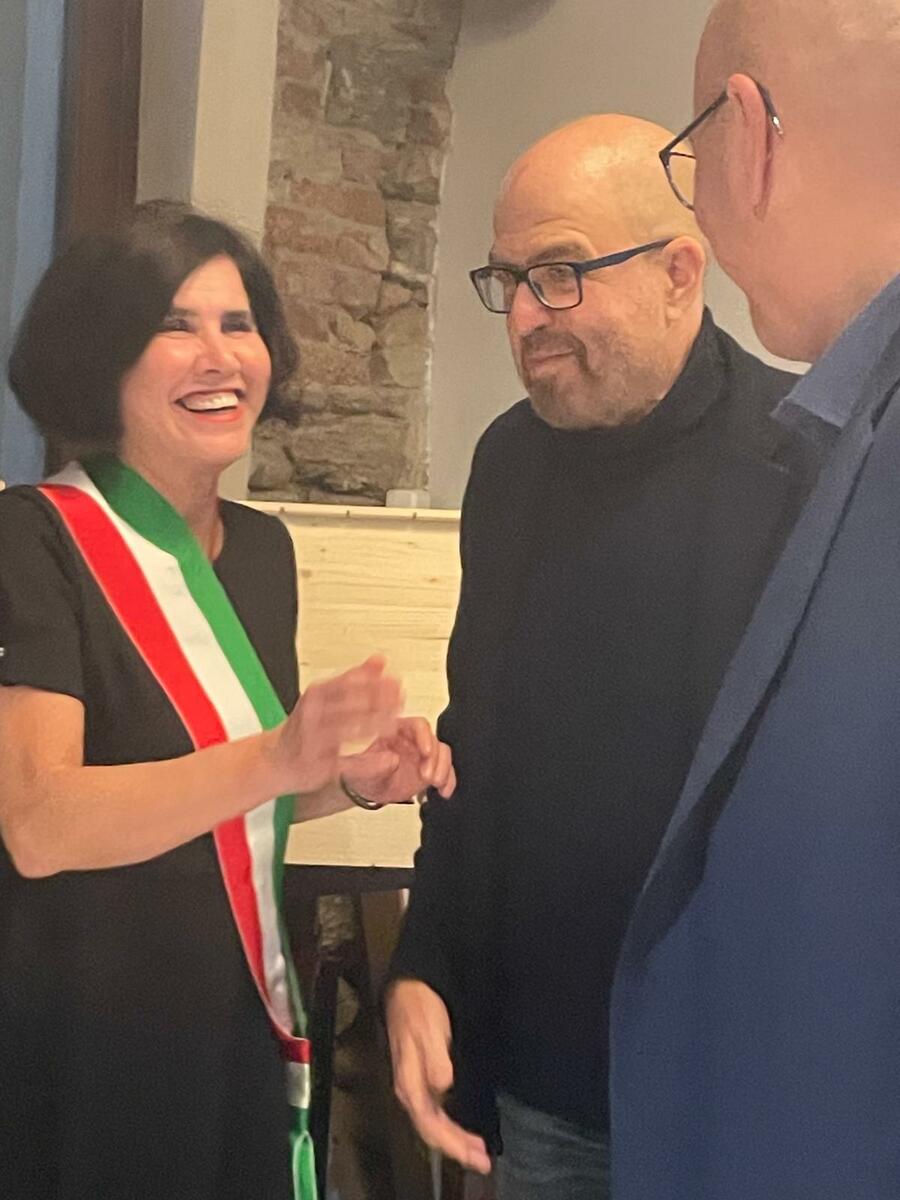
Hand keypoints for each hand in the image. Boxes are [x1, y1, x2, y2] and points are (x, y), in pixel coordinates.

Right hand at [272, 656, 401, 794]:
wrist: (273, 760)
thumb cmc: (303, 727)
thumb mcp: (324, 696)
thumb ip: (354, 679)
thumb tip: (379, 660)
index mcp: (315, 696)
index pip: (349, 683)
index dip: (375, 682)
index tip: (395, 682)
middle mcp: (312, 716)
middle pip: (351, 704)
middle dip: (380, 702)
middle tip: (401, 700)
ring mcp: (314, 742)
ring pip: (350, 731)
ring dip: (376, 727)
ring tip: (396, 725)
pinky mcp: (319, 767)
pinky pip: (349, 764)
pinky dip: (371, 763)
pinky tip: (388, 759)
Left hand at [339, 717, 455, 806]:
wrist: (367, 787)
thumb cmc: (362, 772)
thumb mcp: (361, 770)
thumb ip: (374, 764)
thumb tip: (393, 760)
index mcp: (396, 730)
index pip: (416, 725)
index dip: (424, 736)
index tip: (425, 752)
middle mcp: (412, 739)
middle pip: (433, 740)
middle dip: (434, 759)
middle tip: (428, 777)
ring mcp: (422, 754)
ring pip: (442, 754)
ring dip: (443, 769)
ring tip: (436, 784)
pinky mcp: (430, 769)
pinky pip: (446, 771)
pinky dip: (449, 781)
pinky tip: (444, 791)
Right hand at [386, 979, 490, 1174]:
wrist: (407, 988)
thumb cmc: (419, 1008)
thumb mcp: (428, 1029)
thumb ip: (436, 1059)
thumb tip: (444, 1087)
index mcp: (410, 1083)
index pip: (431, 1125)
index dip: (453, 1143)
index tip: (476, 1155)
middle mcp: (411, 1090)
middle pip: (432, 1130)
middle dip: (457, 1148)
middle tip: (484, 1162)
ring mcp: (415, 1086)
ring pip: (434, 1124)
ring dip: (455, 1140)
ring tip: (477, 1152)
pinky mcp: (422, 1079)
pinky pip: (436, 1112)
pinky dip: (450, 1125)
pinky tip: (462, 1128)